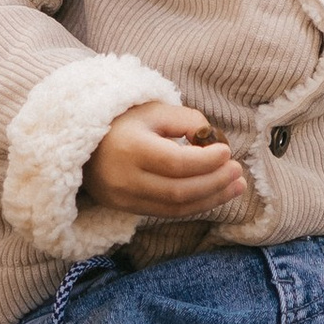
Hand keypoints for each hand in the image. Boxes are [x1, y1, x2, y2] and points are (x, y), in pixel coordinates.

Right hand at [85, 100, 248, 219]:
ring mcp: (124, 199)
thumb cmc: (125, 122)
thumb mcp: (154, 111)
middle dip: (214, 183)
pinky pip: (167, 212)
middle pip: (179, 191)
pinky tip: (215, 194)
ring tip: (237, 187)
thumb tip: (213, 142)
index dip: (206, 161)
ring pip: (176, 208)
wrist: (85, 145)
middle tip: (238, 172)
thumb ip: (187, 120)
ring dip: (211, 199)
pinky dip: (195, 205)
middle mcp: (125, 179)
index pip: (176, 163)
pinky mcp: (127, 209)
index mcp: (130, 148)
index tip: (227, 152)